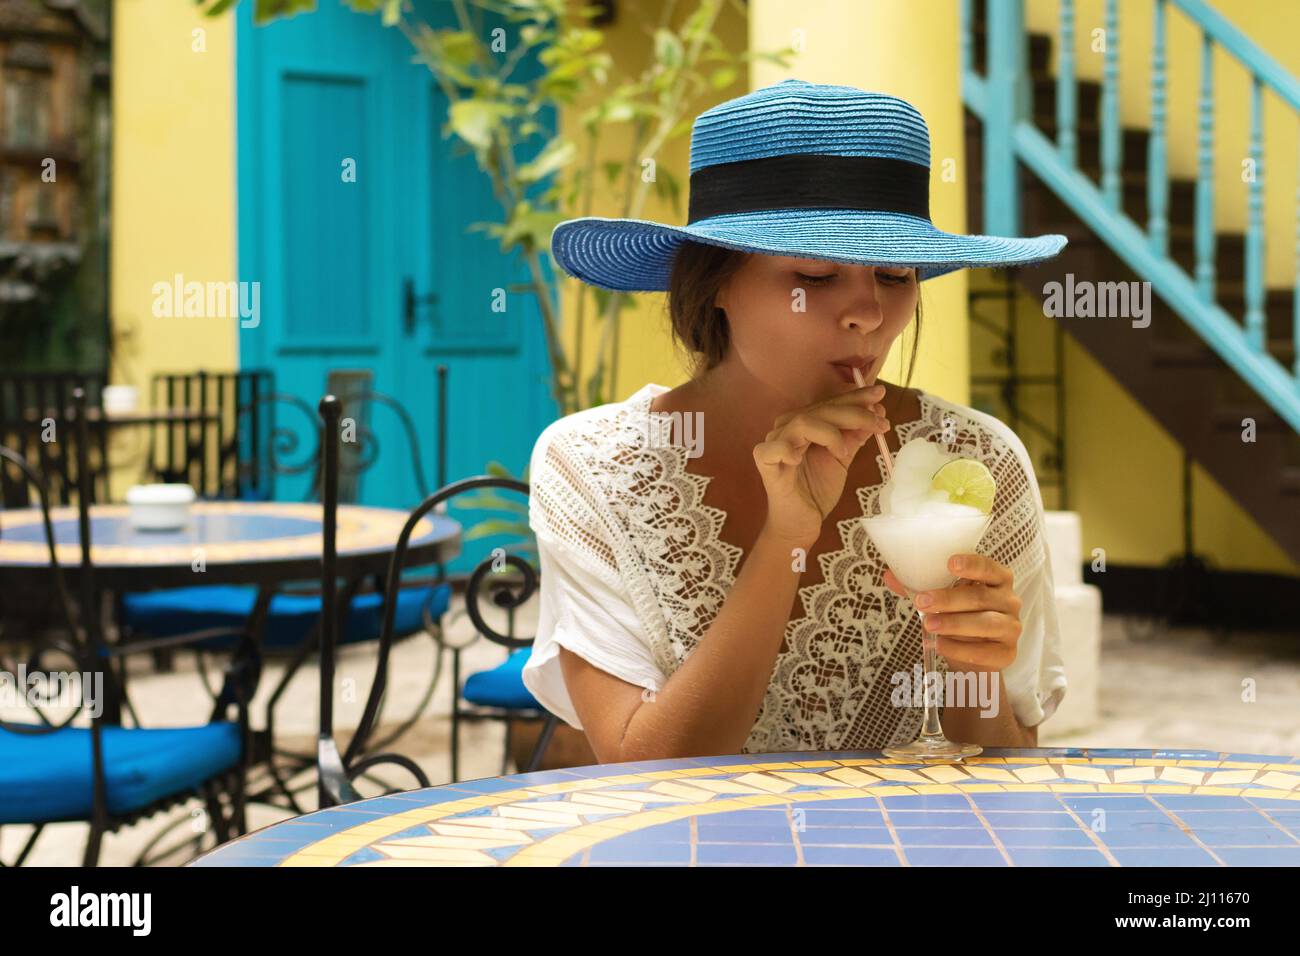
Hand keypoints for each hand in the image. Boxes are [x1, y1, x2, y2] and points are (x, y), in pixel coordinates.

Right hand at [753, 383, 889, 545]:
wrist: (801, 523)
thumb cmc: (817, 490)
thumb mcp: (842, 459)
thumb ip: (854, 437)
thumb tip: (876, 412)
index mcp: (804, 423)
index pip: (830, 404)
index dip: (855, 398)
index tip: (880, 395)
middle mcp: (787, 428)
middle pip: (820, 410)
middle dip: (854, 413)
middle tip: (879, 422)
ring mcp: (774, 444)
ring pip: (802, 423)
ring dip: (830, 433)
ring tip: (844, 452)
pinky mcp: (765, 463)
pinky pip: (773, 449)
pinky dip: (788, 449)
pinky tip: (799, 457)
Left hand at [882, 553, 1021, 670]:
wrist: (975, 656)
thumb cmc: (960, 617)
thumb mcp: (943, 600)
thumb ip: (920, 587)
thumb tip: (890, 575)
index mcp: (997, 579)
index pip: (988, 567)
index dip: (971, 564)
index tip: (950, 564)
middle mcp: (1009, 600)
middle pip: (979, 597)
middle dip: (948, 599)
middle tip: (922, 602)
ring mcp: (1011, 627)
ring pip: (984, 623)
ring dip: (953, 623)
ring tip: (927, 625)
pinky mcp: (1007, 653)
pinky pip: (984, 651)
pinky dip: (958, 649)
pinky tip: (938, 645)